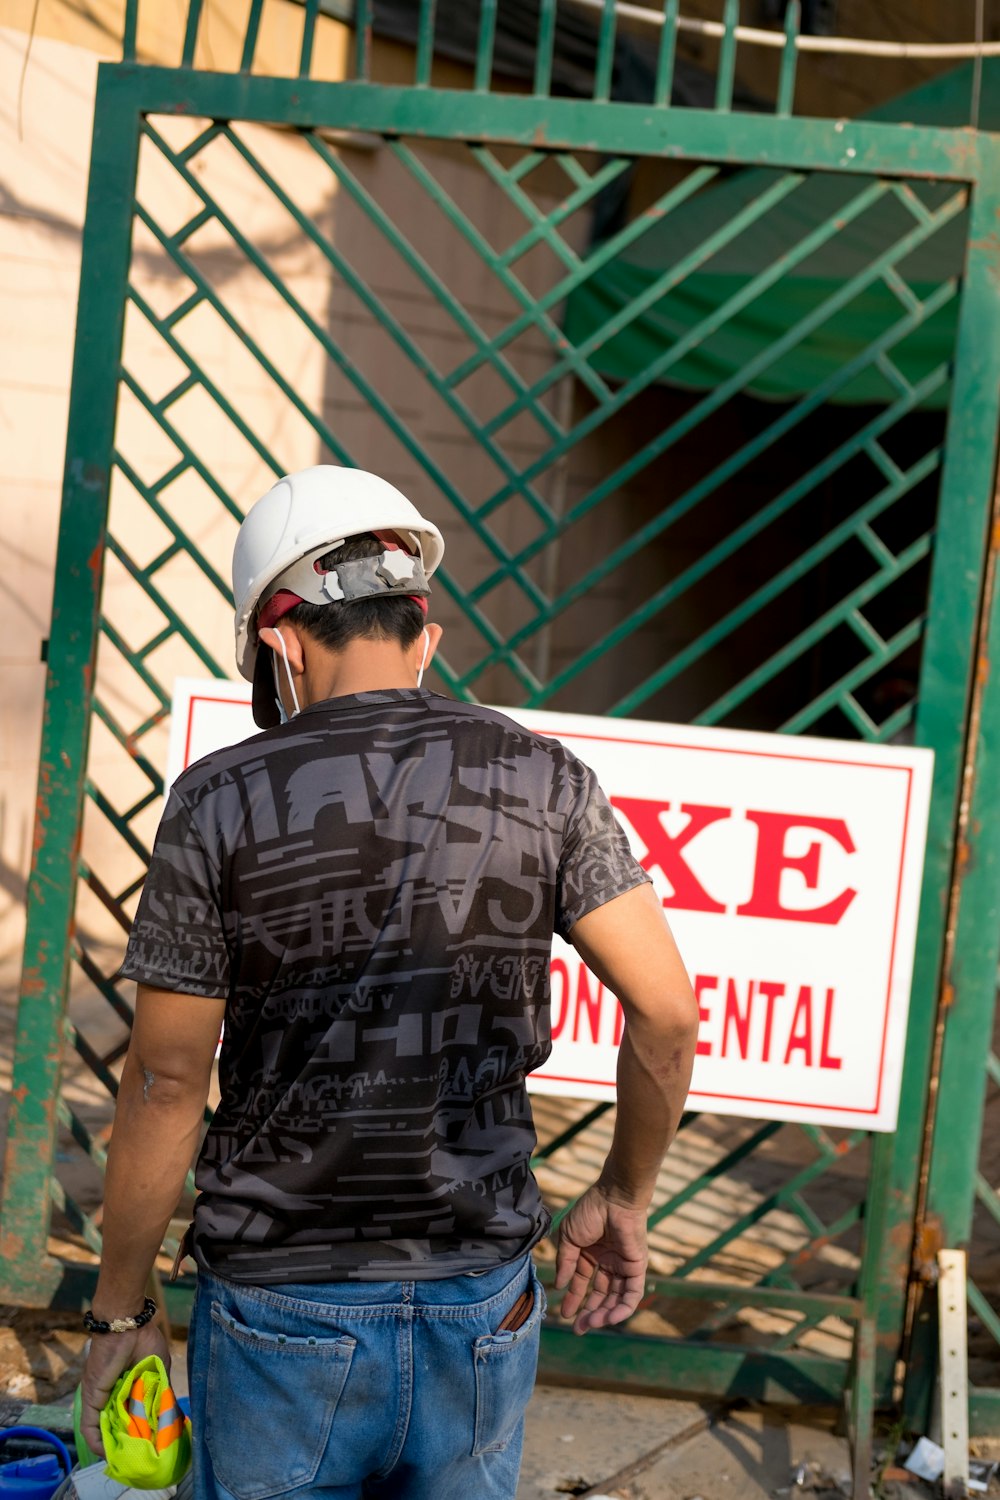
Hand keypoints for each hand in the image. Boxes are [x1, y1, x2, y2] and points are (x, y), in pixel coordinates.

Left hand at [79, 1324, 170, 1456]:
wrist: (126, 1325)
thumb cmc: (144, 1341)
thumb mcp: (159, 1371)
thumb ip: (161, 1394)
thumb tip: (173, 1417)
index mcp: (127, 1386)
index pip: (129, 1414)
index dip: (137, 1430)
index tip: (148, 1443)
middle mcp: (110, 1394)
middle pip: (115, 1424)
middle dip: (125, 1440)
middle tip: (138, 1454)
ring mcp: (98, 1397)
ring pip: (102, 1428)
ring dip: (112, 1444)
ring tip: (126, 1457)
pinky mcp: (90, 1397)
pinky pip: (90, 1425)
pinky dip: (97, 1441)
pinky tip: (107, 1453)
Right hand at [554, 1183, 648, 1334]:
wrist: (614, 1199)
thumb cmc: (591, 1212)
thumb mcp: (570, 1238)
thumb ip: (566, 1262)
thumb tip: (560, 1285)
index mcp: (592, 1253)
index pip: (584, 1282)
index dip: (574, 1299)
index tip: (564, 1314)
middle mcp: (609, 1262)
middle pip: (600, 1295)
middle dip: (590, 1313)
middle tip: (579, 1329)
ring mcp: (624, 1266)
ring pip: (616, 1298)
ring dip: (604, 1314)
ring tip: (591, 1324)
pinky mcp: (637, 1268)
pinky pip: (632, 1294)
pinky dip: (622, 1308)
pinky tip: (609, 1318)